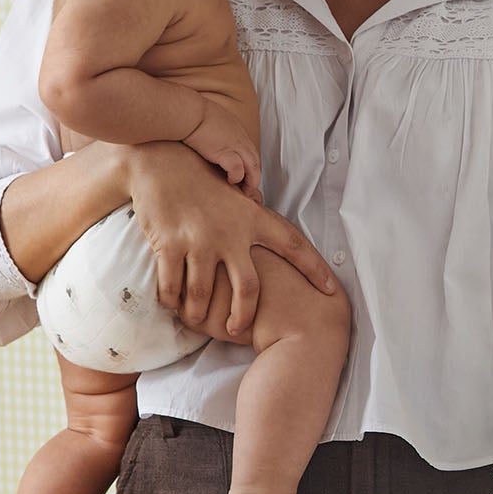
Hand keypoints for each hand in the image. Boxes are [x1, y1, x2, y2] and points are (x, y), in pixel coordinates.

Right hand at [124, 142, 337, 337]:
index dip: (314, 268)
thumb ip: (251, 213)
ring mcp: (199, 239)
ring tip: (197, 320)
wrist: (161, 162)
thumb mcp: (236, 194)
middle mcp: (230, 232)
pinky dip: (171, 300)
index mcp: (252, 219)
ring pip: (204, 294)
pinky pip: (172, 285)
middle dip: (244, 316)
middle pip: (248, 288)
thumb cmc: (201, 179)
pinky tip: (172, 304)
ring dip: (199, 313)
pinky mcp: (169, 244)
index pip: (293, 245)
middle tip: (238, 331)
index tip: (331, 289)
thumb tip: (266, 222)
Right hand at [182, 98, 261, 197]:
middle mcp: (239, 137)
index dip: (249, 162)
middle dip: (255, 175)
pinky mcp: (225, 153)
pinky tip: (231, 181)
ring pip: (252, 166)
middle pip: (255, 159)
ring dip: (251, 180)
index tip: (245, 173)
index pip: (249, 149)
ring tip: (246, 190)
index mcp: (236, 129)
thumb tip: (206, 133)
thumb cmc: (191, 113)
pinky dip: (237, 176)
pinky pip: (238, 169)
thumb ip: (215, 127)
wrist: (187, 112)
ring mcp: (234, 145)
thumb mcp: (209, 117)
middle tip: (250, 187)